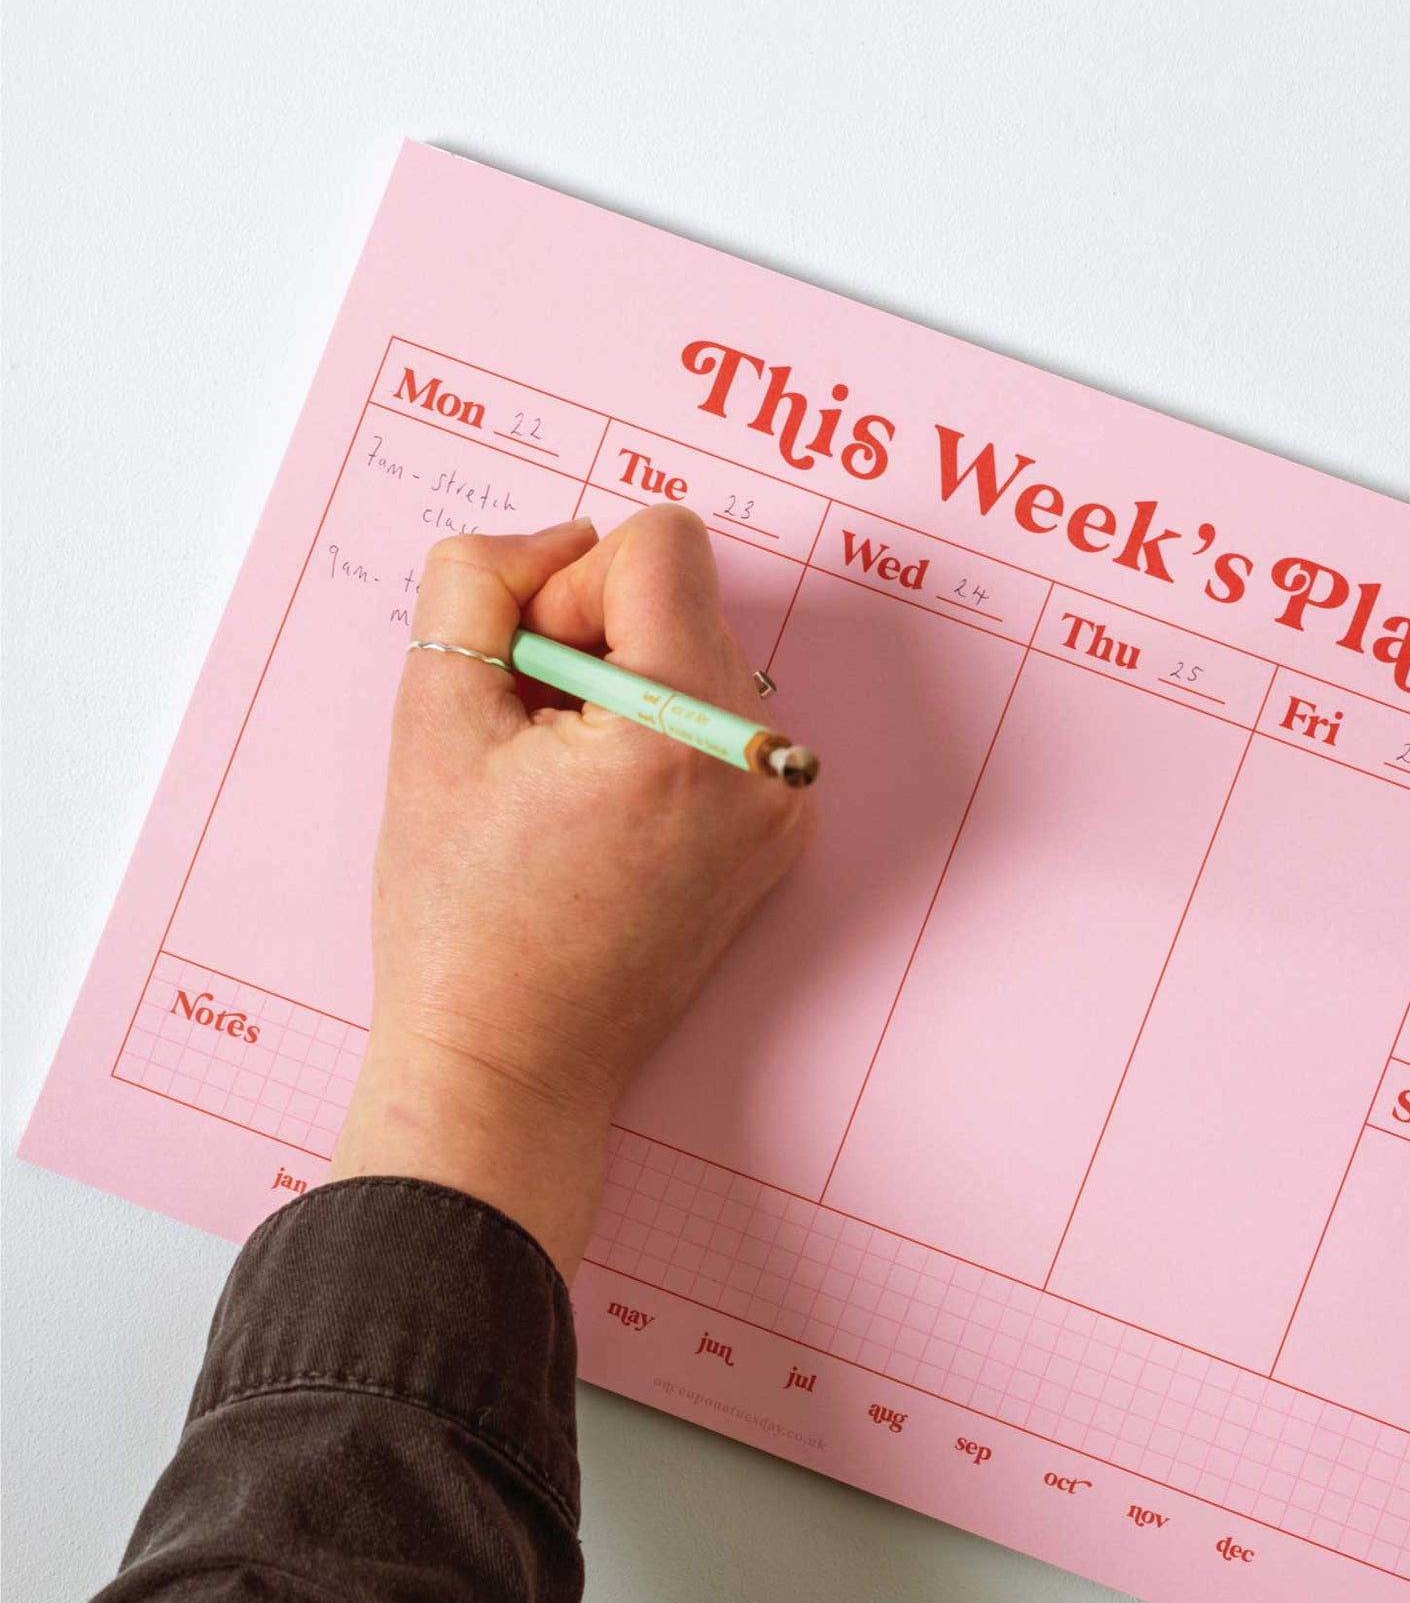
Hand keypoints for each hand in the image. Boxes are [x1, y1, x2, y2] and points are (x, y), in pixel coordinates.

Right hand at [329, 508, 814, 1276]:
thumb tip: (560, 539)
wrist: (513, 1062)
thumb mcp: (432, 717)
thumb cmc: (463, 914)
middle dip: (600, 642)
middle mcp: (765, 760)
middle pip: (686, 599)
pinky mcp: (777, 838)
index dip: (573, 589)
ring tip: (567, 789)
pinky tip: (603, 814)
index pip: (663, 541)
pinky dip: (661, 739)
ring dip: (627, 691)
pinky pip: (722, 726)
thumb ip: (481, 584)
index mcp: (691, 726)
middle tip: (538, 746)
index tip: (536, 682)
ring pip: (701, 659)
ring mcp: (784, 806)